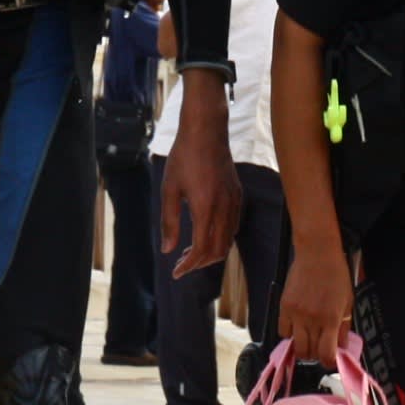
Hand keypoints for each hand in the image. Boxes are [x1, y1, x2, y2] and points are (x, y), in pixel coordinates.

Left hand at [158, 93, 239, 278]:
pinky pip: (232, 226)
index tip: (176, 272)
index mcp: (205, 208)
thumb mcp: (169, 189)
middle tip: (181, 264)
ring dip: (211, 252)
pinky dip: (220, 238)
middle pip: (218, 251)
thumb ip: (168, 221)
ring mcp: (234, 201)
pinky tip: (204, 234)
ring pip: (228, 240)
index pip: (201, 249)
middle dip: (199, 263)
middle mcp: (224, 208)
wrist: (206, 131)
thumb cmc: (184, 157)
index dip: (189, 265)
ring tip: (190, 252)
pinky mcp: (238, 195)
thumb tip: (167, 250)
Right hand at [277, 241, 352, 366]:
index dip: (329, 362)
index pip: (326, 354)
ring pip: (295, 346)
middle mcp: (312, 319)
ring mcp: (295, 314)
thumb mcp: (348, 301)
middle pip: (309, 353)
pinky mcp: (284, 307)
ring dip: (302, 347)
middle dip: (316, 355)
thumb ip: (345, 327)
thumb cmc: (336, 275)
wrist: (317, 253)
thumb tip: (342, 347)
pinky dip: (290, 334)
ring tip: (309, 339)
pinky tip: (297, 328)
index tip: (331, 359)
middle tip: (321, 347)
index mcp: (330, 319)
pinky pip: (282, 331)